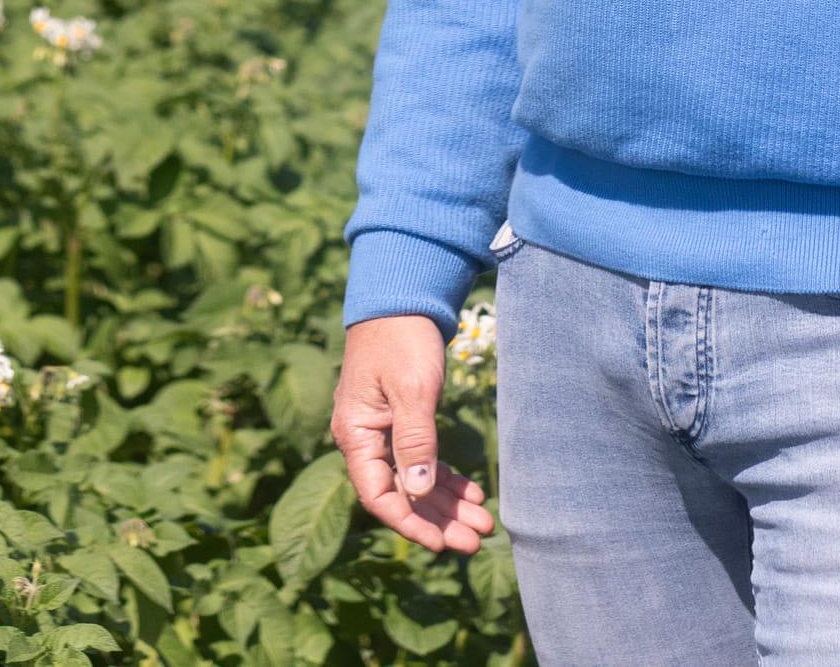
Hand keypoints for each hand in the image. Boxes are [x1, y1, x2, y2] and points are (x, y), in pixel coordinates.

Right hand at [332, 314, 497, 553]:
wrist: (401, 296)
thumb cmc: (402, 338)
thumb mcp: (412, 390)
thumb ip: (414, 441)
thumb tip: (416, 491)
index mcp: (356, 434)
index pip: (379, 496)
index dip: (410, 523)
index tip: (443, 543)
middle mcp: (364, 439)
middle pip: (401, 494)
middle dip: (439, 519)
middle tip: (477, 540)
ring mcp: (382, 431)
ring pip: (415, 480)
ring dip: (447, 503)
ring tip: (483, 523)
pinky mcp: (401, 420)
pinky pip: (422, 460)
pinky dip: (446, 478)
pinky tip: (473, 494)